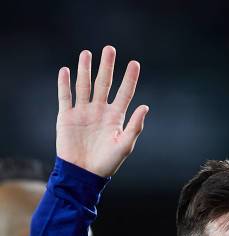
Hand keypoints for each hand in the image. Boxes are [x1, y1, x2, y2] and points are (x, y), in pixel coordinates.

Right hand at [56, 46, 148, 176]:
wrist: (83, 174)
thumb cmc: (106, 163)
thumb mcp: (124, 146)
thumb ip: (134, 126)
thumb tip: (145, 107)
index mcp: (115, 117)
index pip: (124, 93)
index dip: (129, 79)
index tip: (134, 63)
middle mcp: (99, 111)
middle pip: (104, 84)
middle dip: (107, 67)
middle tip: (109, 49)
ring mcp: (83, 112)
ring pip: (84, 86)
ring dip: (85, 70)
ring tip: (87, 54)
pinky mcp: (67, 117)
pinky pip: (65, 97)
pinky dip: (64, 84)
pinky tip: (65, 70)